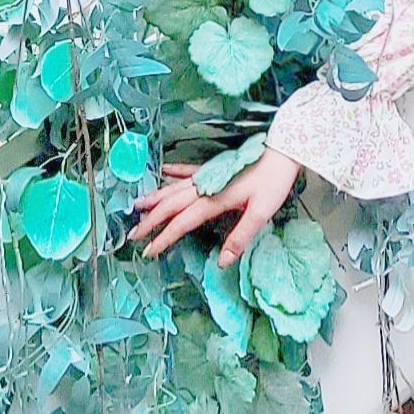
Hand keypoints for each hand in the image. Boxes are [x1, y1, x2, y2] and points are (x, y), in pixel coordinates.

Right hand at [127, 148, 302, 266]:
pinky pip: (187, 170)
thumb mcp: (260, 213)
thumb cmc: (273, 182)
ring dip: (155, 197)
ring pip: (173, 187)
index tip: (148, 251)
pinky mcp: (214, 167)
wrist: (280, 152)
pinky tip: (162, 169)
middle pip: (171, 205)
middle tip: (133, 234)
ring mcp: (207, 175)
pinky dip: (172, 171)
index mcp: (213, 200)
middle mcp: (204, 187)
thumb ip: (239, 237)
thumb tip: (222, 262)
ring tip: (137, 205)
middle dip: (150, 220)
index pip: (182, 222)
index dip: (164, 237)